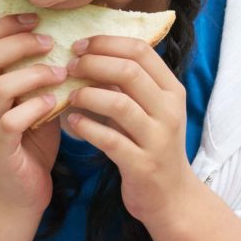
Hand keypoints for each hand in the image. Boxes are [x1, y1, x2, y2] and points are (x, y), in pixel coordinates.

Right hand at [0, 11, 64, 218]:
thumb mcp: (32, 101)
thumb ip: (38, 74)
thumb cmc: (29, 143)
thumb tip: (67, 39)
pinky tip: (55, 104)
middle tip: (49, 43)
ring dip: (32, 73)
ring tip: (60, 74)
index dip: (3, 24)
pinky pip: (11, 121)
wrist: (18, 194)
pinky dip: (35, 107)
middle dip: (18, 43)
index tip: (34, 19)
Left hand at [61, 35, 199, 225]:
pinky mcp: (142, 165)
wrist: (171, 197)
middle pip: (129, 71)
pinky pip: (110, 140)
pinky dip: (87, 128)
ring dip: (88, 95)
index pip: (141, 50)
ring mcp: (158, 139)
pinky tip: (71, 123)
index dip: (107, 43)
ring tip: (69, 96)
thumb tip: (89, 54)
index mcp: (171, 90)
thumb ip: (127, 85)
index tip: (80, 45)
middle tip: (68, 67)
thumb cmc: (151, 146)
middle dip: (93, 64)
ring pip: (120, 104)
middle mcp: (169, 110)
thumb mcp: (147, 110)